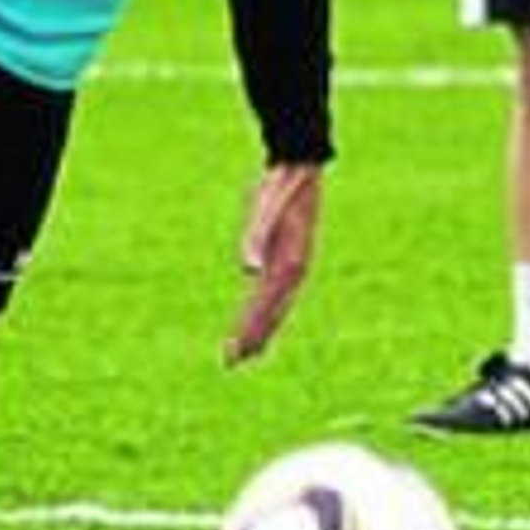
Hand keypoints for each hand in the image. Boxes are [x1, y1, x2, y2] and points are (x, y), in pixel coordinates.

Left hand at [223, 163, 323, 364]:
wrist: (298, 167)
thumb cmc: (278, 189)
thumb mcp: (264, 209)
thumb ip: (255, 238)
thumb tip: (249, 270)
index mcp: (289, 264)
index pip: (265, 307)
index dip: (250, 330)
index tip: (234, 353)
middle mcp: (294, 270)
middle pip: (272, 313)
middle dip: (253, 337)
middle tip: (231, 362)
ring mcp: (293, 264)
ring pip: (275, 306)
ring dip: (260, 328)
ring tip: (245, 351)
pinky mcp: (287, 256)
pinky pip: (274, 291)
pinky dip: (264, 309)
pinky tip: (255, 314)